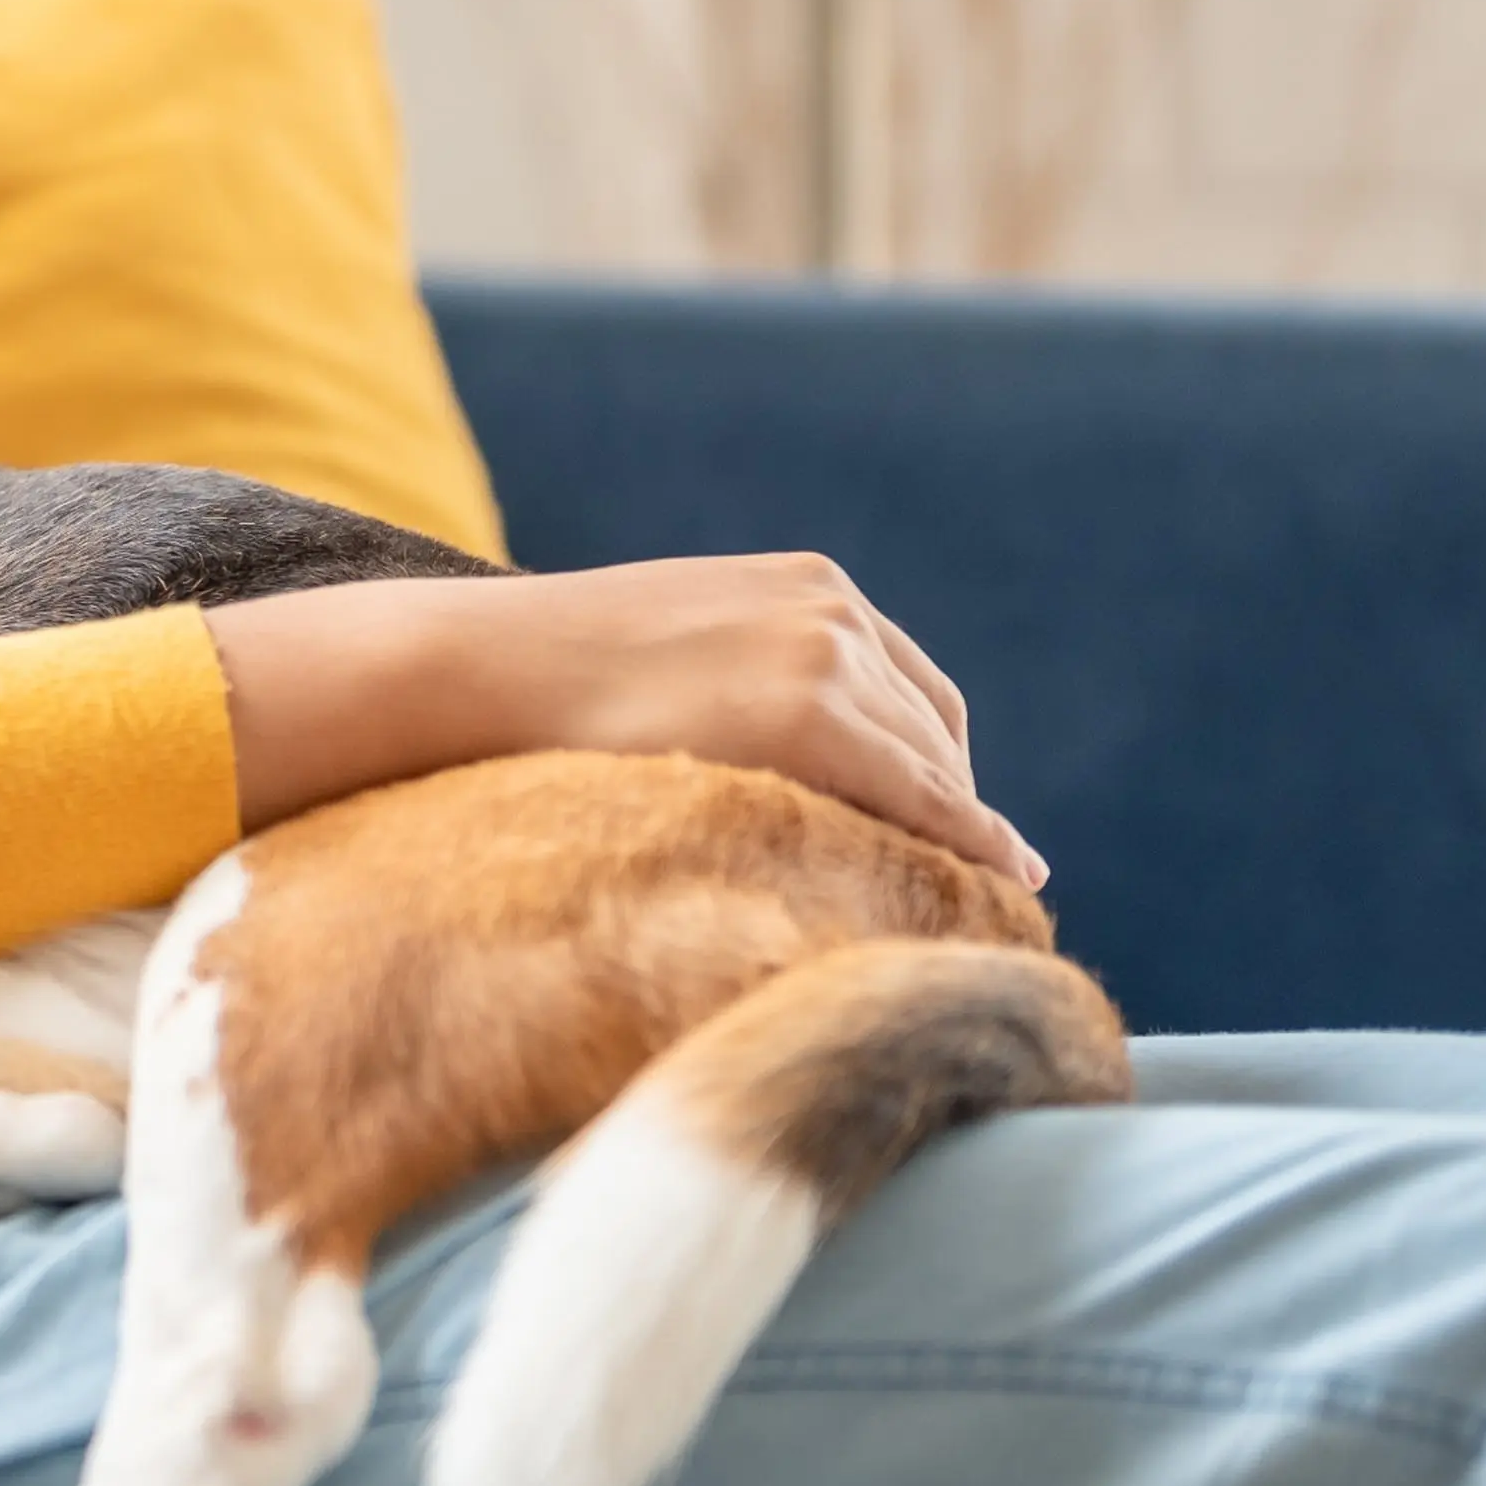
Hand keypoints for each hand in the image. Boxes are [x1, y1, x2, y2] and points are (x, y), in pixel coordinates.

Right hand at [204, 554, 1042, 887]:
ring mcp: (828, 657)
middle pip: (938, 729)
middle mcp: (834, 611)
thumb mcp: (674, 646)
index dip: (936, 763)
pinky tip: (1007, 884)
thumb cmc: (547, 676)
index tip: (950, 823)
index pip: (911, 686)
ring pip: (936, 771)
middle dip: (953, 804)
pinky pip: (928, 801)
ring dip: (956, 834)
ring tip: (977, 902)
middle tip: (965, 881)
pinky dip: (975, 845)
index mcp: (805, 584)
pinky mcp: (814, 716)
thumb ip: (738, 674)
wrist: (478, 668)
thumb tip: (754, 747)